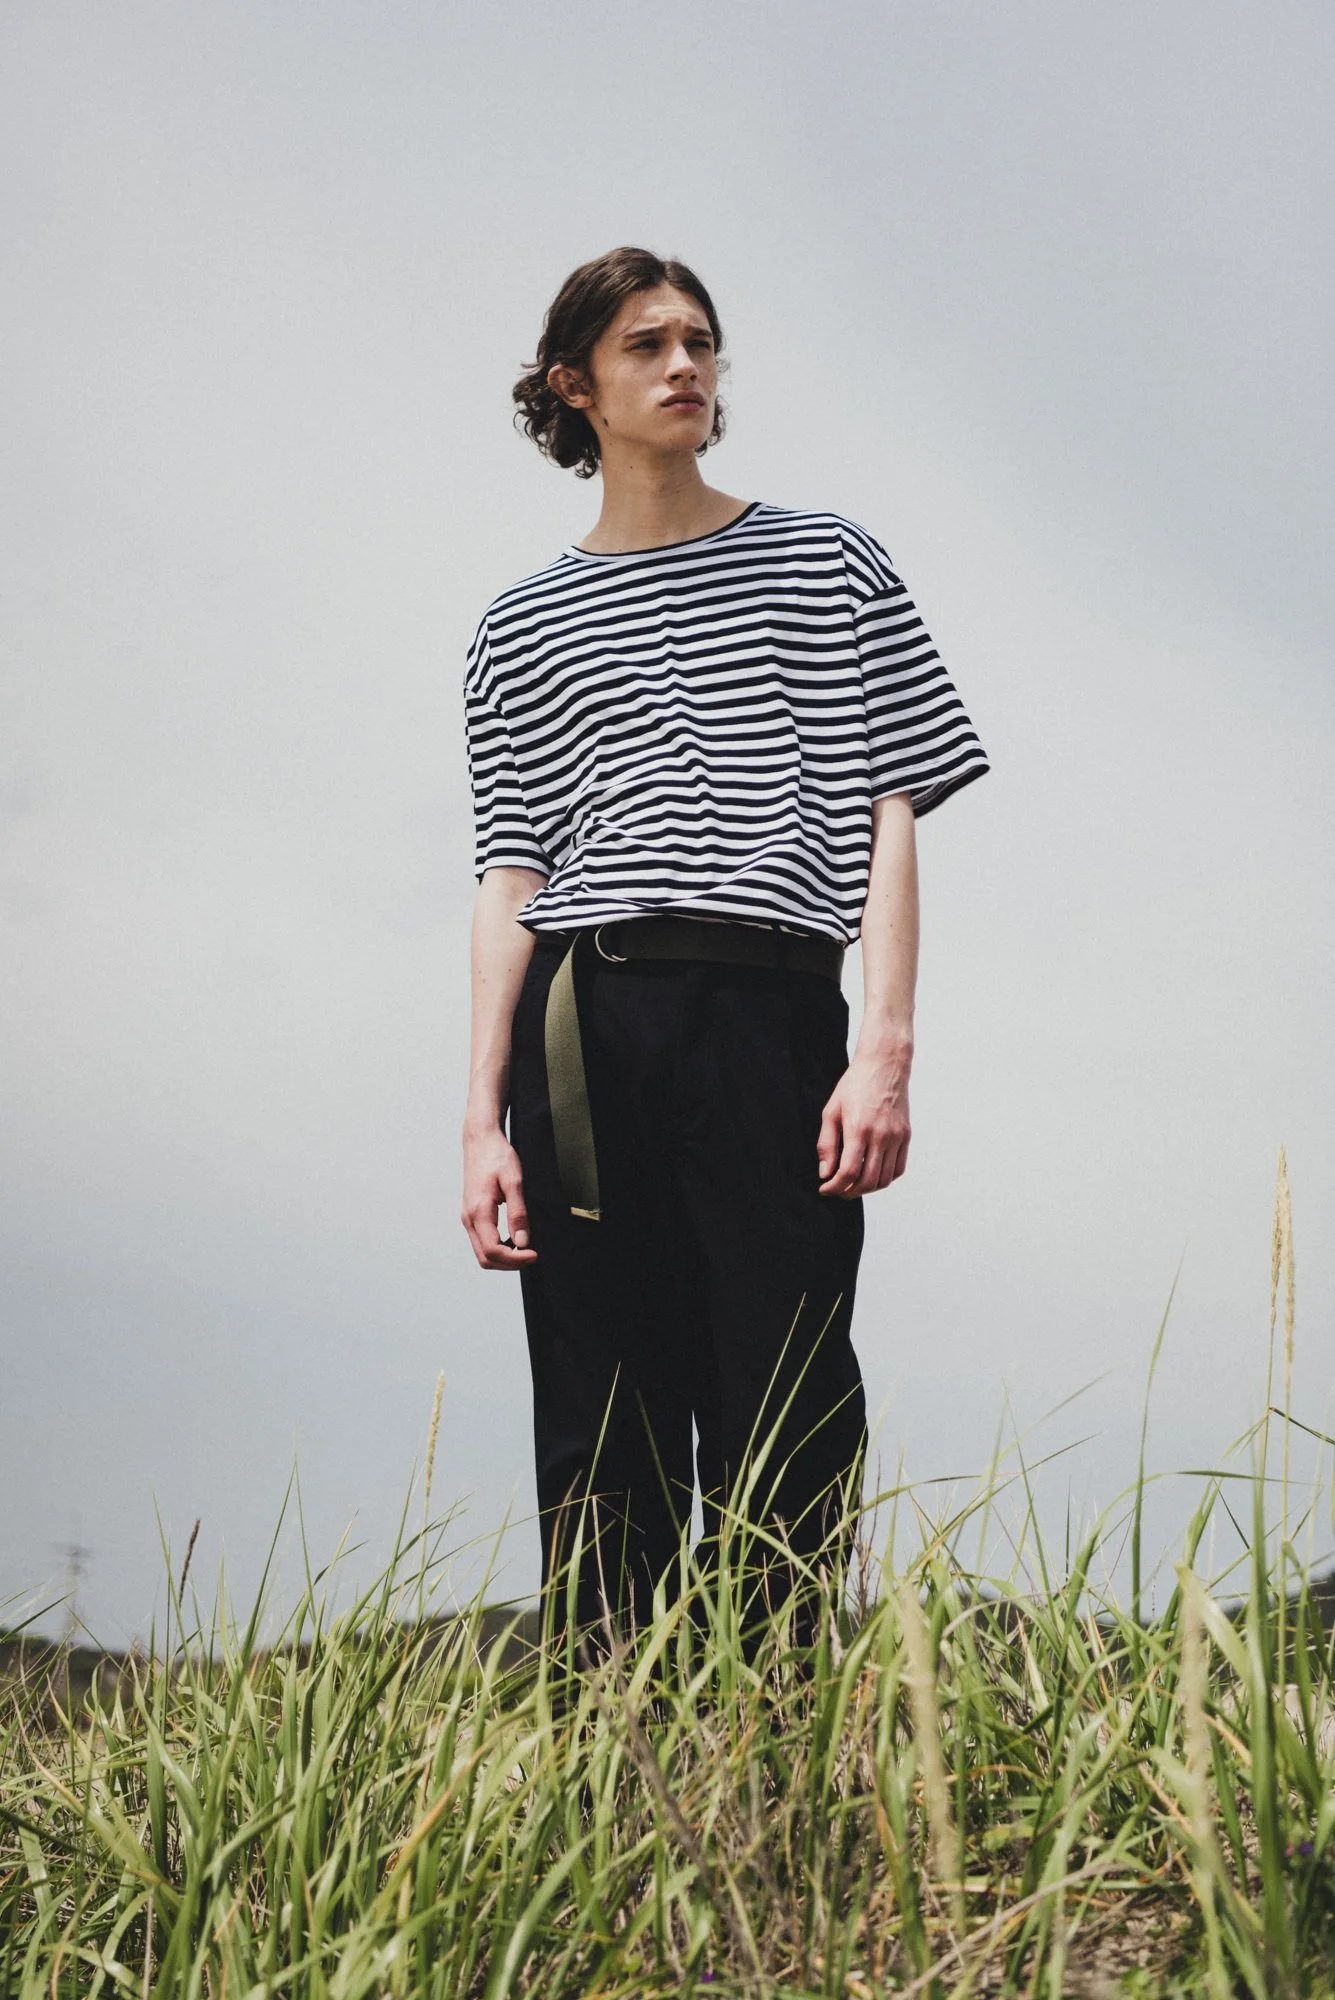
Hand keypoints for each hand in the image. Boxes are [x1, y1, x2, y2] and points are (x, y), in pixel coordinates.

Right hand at [461, 1124, 538, 1269]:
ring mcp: (467, 1217)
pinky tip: (513, 1240)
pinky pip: (481, 1241)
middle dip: (509, 1263)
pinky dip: (497, 1248)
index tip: (534, 1253)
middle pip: (485, 1258)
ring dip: (503, 1258)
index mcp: (478, 1211)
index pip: (493, 1250)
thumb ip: (518, 1213)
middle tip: (532, 1255)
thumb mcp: (514, 1182)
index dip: (515, 1259)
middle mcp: (469, 1218)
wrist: (480, 1140)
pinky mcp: (471, 1215)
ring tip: (525, 1249)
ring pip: (481, 1252)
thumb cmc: (496, 1156)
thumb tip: (522, 1241)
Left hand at [816, 1047, 911, 1197]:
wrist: (884, 1066)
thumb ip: (826, 1144)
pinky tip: (872, 1174)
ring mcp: (896, 1137)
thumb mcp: (831, 1111)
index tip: (825, 1189)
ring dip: (867, 1188)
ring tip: (853, 1184)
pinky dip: (884, 1179)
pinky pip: (898, 1169)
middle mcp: (881, 1136)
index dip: (835, 1187)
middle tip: (837, 1190)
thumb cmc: (855, 1085)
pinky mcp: (906, 1136)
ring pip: (884, 1180)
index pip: (849, 1172)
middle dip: (849, 1192)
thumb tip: (825, 1173)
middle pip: (868, 1181)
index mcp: (859, 1129)